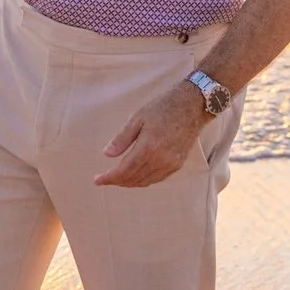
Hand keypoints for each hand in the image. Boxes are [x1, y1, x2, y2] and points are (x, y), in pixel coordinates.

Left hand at [94, 83, 210, 188]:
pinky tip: (136, 175)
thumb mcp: (137, 118)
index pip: (124, 171)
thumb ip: (122, 138)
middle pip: (134, 179)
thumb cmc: (163, 108)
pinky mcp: (178, 164)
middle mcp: (160, 160)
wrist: (192, 106)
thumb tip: (107, 155)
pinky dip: (144, 180)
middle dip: (117, 181)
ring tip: (117, 178)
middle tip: (104, 179)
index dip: (109, 178)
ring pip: (145, 181)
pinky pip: (157, 178)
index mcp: (148, 147)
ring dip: (130, 183)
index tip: (97, 180)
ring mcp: (171, 164)